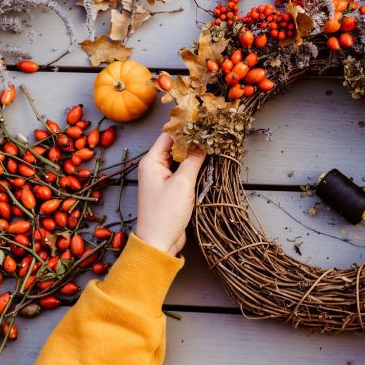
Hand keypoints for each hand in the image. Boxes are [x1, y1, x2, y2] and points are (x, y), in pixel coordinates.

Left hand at [134, 133, 205, 254]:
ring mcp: (161, 178)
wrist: (158, 243)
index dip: (186, 127)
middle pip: (174, 146)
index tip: (203, 121)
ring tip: (212, 145)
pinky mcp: (169, 189)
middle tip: (212, 132)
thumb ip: (193, 160)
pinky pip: (181, 172)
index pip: (169, 135)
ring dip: (193, 154)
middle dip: (192, 140)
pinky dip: (192, 167)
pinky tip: (206, 164)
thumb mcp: (183, 183)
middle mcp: (154, 167)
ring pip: (179, 159)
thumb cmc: (166, 213)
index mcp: (151, 161)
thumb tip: (203, 143)